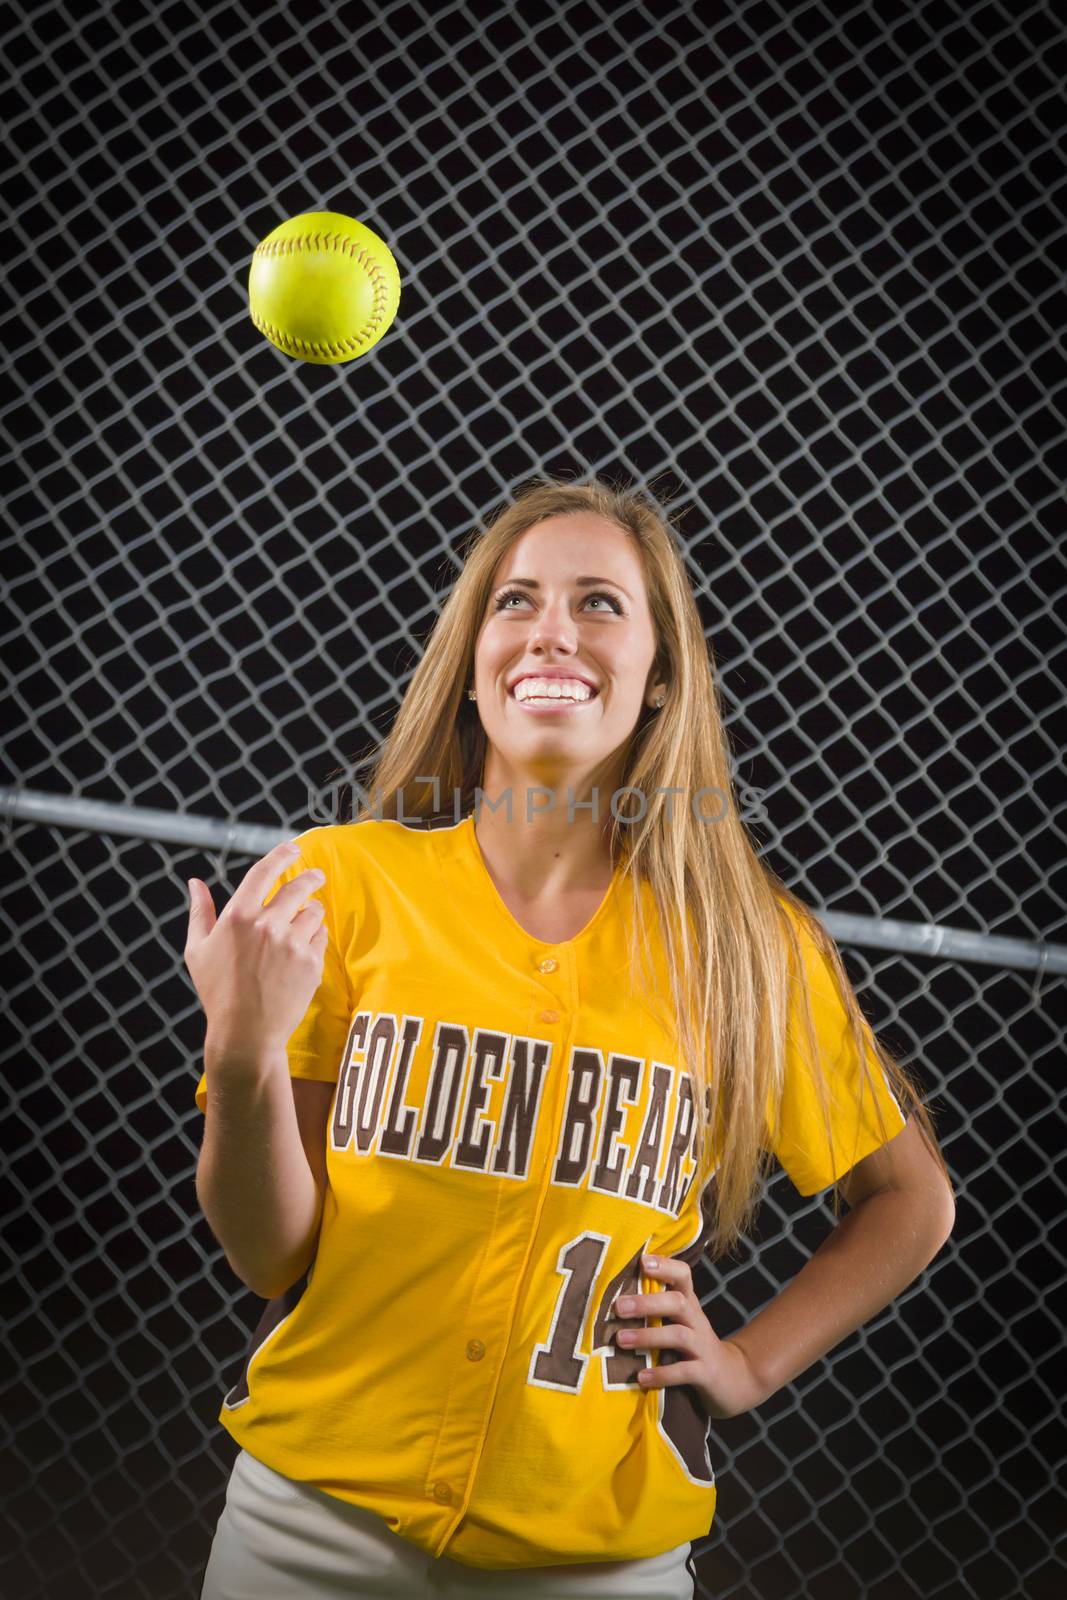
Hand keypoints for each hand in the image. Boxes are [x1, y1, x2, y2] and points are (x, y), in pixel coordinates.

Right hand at [183, 838, 328, 1068]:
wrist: (246, 1032)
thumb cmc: (217, 991)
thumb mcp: (198, 950)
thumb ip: (200, 912)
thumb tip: (195, 882)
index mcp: (238, 916)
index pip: (264, 872)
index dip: (282, 855)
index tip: (293, 848)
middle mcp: (267, 925)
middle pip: (298, 887)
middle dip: (311, 877)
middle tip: (316, 875)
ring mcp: (292, 944)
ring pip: (314, 911)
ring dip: (311, 911)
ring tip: (305, 921)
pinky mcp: (311, 962)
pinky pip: (321, 936)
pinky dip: (315, 937)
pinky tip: (305, 947)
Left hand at [614, 1252, 761, 1420]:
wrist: (732, 1378)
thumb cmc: (693, 1345)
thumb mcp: (679, 1322)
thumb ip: (656, 1308)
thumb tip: (610, 1295)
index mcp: (688, 1304)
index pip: (683, 1275)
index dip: (665, 1266)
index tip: (642, 1261)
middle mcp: (697, 1321)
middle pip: (677, 1302)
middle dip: (647, 1303)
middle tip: (618, 1306)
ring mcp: (703, 1347)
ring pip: (678, 1335)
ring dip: (648, 1336)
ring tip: (620, 1340)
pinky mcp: (706, 1373)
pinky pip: (684, 1372)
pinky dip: (662, 1374)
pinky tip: (641, 1377)